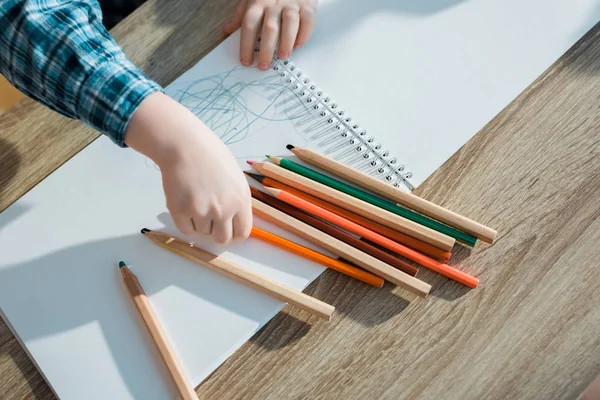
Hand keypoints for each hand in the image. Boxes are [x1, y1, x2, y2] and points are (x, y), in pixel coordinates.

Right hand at [125, 93, 251, 244]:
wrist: (185, 146)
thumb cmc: (212, 158)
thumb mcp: (236, 179)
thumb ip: (237, 202)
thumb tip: (235, 223)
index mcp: (241, 201)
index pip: (242, 233)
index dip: (234, 233)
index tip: (228, 229)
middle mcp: (223, 210)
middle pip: (222, 239)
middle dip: (216, 232)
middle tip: (210, 220)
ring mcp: (201, 212)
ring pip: (202, 233)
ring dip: (199, 223)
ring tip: (196, 200)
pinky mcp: (180, 211)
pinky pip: (185, 230)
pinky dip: (185, 222)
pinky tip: (185, 203)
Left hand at [223, 0, 317, 69]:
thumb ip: (239, 15)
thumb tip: (226, 31)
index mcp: (257, 2)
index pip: (249, 25)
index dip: (246, 44)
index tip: (246, 61)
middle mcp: (274, 3)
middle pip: (269, 28)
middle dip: (266, 49)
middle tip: (264, 65)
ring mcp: (292, 4)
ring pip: (290, 24)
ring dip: (286, 42)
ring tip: (283, 57)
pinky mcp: (307, 6)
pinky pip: (307, 21)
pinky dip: (304, 34)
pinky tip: (298, 45)